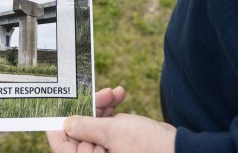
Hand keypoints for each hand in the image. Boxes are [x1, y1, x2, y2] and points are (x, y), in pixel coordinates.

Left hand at [47, 87, 176, 152]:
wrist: (178, 149)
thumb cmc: (147, 147)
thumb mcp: (112, 133)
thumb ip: (86, 127)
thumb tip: (66, 124)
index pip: (62, 144)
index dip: (59, 123)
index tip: (61, 103)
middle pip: (79, 130)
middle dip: (89, 107)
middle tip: (101, 92)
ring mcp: (106, 150)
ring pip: (94, 122)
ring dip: (103, 104)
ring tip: (115, 92)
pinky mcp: (118, 142)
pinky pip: (108, 123)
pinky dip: (112, 108)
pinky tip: (120, 95)